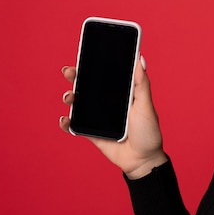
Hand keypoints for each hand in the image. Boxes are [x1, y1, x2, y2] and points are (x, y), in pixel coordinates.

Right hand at [59, 56, 167, 178]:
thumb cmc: (148, 131)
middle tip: (69, 71)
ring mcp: (98, 118)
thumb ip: (141, 83)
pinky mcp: (92, 133)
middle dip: (75, 77)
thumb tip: (140, 58)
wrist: (143, 160)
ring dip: (69, 98)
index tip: (84, 54)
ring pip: (78, 104)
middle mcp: (107, 103)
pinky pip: (75, 126)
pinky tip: (65, 120)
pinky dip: (67, 123)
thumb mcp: (146, 105)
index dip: (93, 64)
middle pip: (87, 86)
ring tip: (69, 97)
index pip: (105, 75)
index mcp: (120, 93)